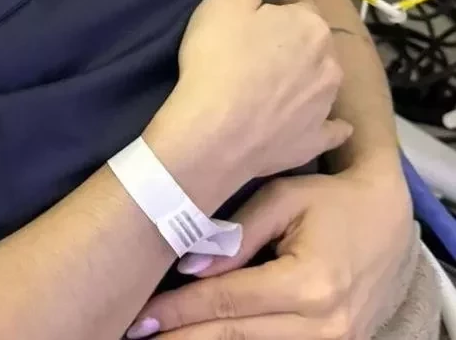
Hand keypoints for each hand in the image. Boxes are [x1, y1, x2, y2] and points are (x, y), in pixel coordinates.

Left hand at [129, 169, 414, 339]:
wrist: (388, 220)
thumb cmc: (330, 201)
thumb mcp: (284, 199)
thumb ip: (238, 233)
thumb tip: (189, 267)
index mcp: (308, 283)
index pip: (227, 301)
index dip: (179, 309)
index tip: (141, 313)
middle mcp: (324, 325)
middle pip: (236, 338)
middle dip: (182, 337)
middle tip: (137, 334)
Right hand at [161, 0, 350, 185]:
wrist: (212, 133)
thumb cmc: (217, 56)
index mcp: (311, 24)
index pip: (301, 8)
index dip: (276, 13)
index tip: (251, 22)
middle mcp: (330, 62)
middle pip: (314, 44)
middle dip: (294, 44)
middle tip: (255, 52)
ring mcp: (326, 106)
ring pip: (322, 82)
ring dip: (306, 80)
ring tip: (271, 87)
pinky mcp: (315, 142)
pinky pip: (329, 129)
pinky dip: (322, 124)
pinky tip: (311, 124)